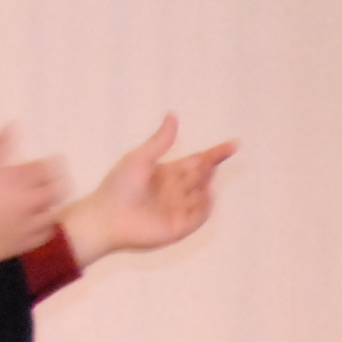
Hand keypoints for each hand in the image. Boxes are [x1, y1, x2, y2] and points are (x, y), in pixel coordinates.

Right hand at [0, 129, 68, 265]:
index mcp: (18, 179)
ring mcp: (29, 224)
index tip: (57, 160)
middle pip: (58, 190)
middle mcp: (29, 201)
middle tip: (58, 178)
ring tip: (51, 199)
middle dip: (61, 181)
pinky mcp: (24, 243)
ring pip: (55, 212)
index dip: (55, 163)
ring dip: (55, 204)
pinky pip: (46, 234)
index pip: (49, 167)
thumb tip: (13, 126)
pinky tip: (42, 222)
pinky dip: (47, 226)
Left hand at [58, 114, 233, 263]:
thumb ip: (160, 140)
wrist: (106, 217)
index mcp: (168, 173)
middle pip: (202, 175)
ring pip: (204, 194)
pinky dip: (206, 205)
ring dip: (206, 184)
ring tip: (202, 175)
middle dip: (208, 167)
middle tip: (207, 161)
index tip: (234, 144)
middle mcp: (177, 191)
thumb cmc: (118, 186)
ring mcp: (180, 209)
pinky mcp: (180, 227)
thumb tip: (173, 115)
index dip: (216, 153)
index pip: (198, 161)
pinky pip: (200, 215)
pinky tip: (205, 193)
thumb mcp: (140, 158)